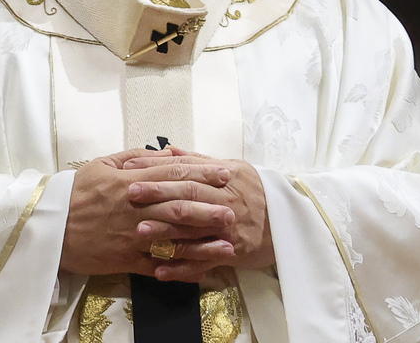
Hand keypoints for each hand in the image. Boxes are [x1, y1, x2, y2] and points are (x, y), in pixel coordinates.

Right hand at [60, 147, 236, 277]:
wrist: (49, 227)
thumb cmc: (76, 192)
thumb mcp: (102, 165)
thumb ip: (135, 157)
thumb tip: (164, 152)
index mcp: (130, 182)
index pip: (173, 175)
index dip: (202, 173)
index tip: (224, 174)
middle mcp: (135, 208)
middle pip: (179, 206)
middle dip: (209, 208)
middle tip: (233, 209)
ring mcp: (131, 236)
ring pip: (173, 237)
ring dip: (202, 241)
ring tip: (227, 242)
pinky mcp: (125, 259)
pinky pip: (156, 265)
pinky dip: (179, 269)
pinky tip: (200, 270)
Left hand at [123, 150, 274, 279]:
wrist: (289, 222)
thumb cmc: (256, 192)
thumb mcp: (234, 169)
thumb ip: (199, 161)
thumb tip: (169, 150)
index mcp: (224, 177)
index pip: (186, 169)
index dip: (158, 167)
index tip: (132, 166)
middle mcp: (225, 201)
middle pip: (188, 195)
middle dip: (157, 194)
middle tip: (130, 194)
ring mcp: (227, 229)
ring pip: (193, 229)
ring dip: (165, 232)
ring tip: (139, 232)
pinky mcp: (231, 252)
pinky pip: (204, 261)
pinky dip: (181, 267)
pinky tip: (159, 270)